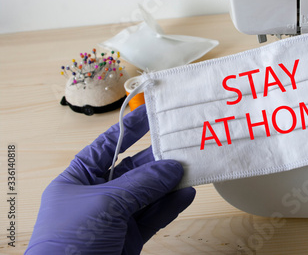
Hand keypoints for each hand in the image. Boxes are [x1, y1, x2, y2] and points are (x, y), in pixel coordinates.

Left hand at [26, 105, 195, 253]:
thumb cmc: (69, 244)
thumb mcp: (105, 204)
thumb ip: (141, 183)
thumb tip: (172, 167)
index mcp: (80, 179)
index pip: (108, 145)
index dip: (130, 128)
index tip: (152, 112)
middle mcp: (98, 195)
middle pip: (134, 169)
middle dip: (157, 158)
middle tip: (182, 145)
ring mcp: (116, 217)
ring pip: (149, 193)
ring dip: (169, 182)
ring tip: (191, 169)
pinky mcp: (131, 237)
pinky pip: (155, 215)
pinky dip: (171, 205)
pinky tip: (187, 194)